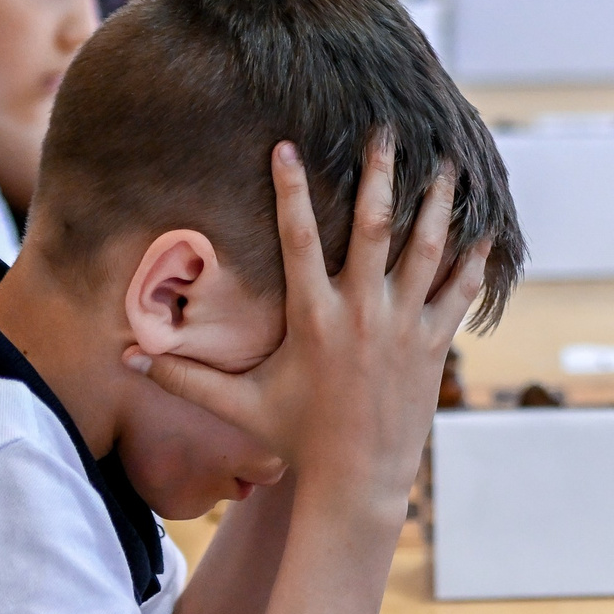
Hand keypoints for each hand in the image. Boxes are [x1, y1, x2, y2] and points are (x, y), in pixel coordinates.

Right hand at [133, 138, 490, 514]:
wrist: (357, 482)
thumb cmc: (296, 439)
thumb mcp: (238, 405)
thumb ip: (183, 375)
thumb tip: (125, 354)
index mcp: (312, 318)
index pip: (296, 239)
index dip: (290, 190)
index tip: (286, 146)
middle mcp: (361, 313)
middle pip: (374, 229)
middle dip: (382, 177)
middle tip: (388, 131)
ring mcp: (402, 327)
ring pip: (426, 252)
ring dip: (438, 206)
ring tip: (449, 164)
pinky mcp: (433, 345)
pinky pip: (458, 293)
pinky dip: (475, 261)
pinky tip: (488, 229)